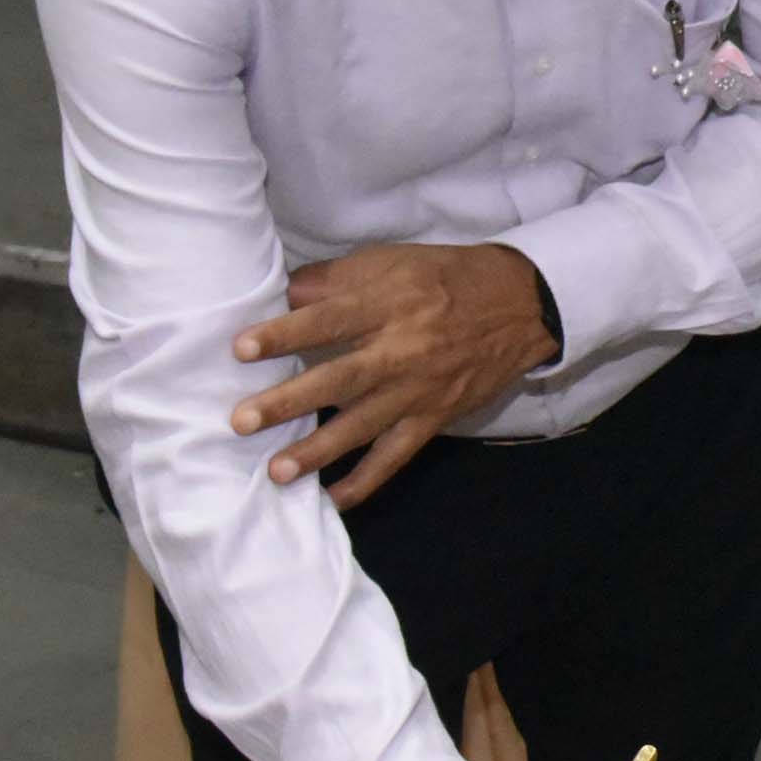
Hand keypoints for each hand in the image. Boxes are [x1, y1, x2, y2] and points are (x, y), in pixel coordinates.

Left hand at [231, 242, 553, 511]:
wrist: (519, 305)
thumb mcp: (393, 261)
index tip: (241, 350)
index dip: (284, 335)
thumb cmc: (444, 279)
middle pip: (338, 380)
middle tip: (243, 422)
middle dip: (289, 402)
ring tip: (277, 472)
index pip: (327, 322)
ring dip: (318, 451)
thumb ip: (337, 278)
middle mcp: (400, 351)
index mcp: (386, 306)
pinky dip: (367, 480)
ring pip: (362, 425)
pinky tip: (333, 499)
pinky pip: (397, 455)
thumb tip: (287, 294)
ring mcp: (418, 390)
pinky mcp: (435, 418)